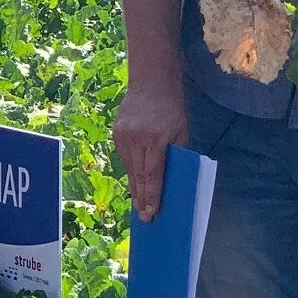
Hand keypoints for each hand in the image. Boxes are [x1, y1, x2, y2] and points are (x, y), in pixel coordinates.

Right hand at [112, 78, 188, 219]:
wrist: (150, 80)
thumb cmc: (172, 106)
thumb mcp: (181, 130)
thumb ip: (175, 153)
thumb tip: (170, 177)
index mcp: (156, 139)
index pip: (153, 174)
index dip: (151, 196)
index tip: (150, 213)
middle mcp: (136, 139)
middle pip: (139, 175)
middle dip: (142, 198)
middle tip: (144, 217)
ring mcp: (123, 136)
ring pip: (130, 168)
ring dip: (135, 186)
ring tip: (139, 204)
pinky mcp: (116, 133)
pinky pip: (125, 157)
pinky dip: (131, 170)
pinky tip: (135, 181)